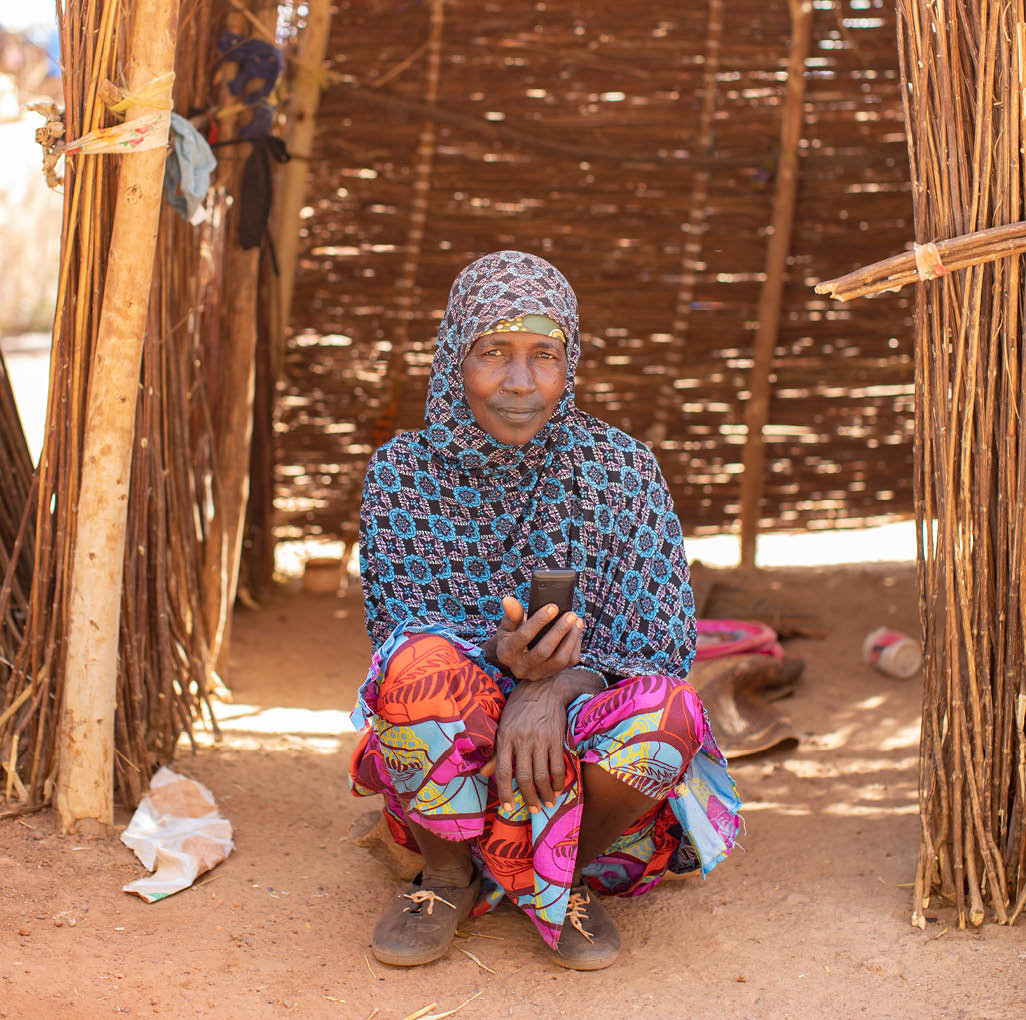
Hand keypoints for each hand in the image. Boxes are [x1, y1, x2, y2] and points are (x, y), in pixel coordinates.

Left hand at [480, 677, 568, 812]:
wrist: (545, 687)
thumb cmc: (521, 707)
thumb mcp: (503, 725)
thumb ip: (496, 752)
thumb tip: (484, 773)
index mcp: (505, 737)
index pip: (503, 771)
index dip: (505, 792)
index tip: (509, 807)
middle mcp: (522, 740)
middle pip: (525, 777)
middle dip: (529, 798)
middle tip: (533, 809)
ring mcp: (540, 739)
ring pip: (542, 775)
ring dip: (546, 793)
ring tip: (547, 803)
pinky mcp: (556, 738)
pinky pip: (558, 765)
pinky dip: (559, 781)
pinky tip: (558, 788)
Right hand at [486, 595, 582, 681]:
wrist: (516, 656)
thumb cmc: (512, 635)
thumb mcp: (507, 625)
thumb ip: (512, 614)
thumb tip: (508, 600)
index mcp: (506, 652)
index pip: (524, 636)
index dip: (539, 621)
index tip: (553, 607)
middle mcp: (521, 667)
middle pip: (544, 651)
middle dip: (559, 631)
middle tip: (570, 614)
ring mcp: (537, 673)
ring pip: (559, 660)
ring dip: (571, 639)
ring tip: (577, 621)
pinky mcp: (550, 674)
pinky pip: (568, 663)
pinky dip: (575, 646)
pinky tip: (576, 632)